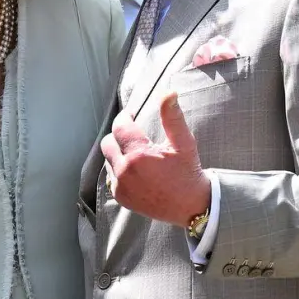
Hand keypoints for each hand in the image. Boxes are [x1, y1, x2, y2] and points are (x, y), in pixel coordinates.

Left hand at [100, 92, 209, 225]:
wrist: (191, 206)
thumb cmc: (188, 173)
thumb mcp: (184, 143)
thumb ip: (172, 117)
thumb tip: (168, 93)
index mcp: (139, 155)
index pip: (120, 127)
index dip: (124, 117)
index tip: (131, 114)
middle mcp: (125, 171)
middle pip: (108, 143)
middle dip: (119, 135)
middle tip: (135, 136)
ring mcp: (121, 185)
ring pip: (108, 160)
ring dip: (119, 154)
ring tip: (139, 156)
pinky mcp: (120, 196)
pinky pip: (112, 177)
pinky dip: (120, 171)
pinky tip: (137, 172)